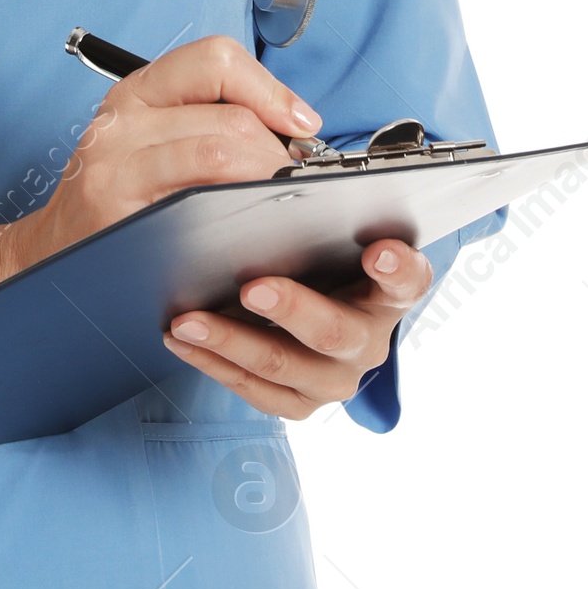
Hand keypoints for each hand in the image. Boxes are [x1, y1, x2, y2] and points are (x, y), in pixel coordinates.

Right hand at [12, 35, 322, 268]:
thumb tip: (291, 127)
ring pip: (220, 151)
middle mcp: (122, 119)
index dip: (270, 88)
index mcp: (136, 91)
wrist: (49, 255)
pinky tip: (245, 226)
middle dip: (279, 152)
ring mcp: (116, 163)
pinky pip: (198, 200)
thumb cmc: (113, 200)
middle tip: (294, 183)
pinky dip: (237, 211)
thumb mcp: (145, 140)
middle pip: (230, 115)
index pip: (215, 59)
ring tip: (274, 204)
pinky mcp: (117, 208)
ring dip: (265, 180)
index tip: (301, 122)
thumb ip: (203, 120)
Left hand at [161, 238, 433, 418]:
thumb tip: (272, 185)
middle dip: (291, 308)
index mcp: (388, 293)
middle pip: (335, 330)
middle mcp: (369, 341)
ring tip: (187, 320)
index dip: (396, 267)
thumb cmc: (321, 259)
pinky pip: (255, 391)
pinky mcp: (301, 403)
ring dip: (230, 342)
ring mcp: (335, 379)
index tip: (376, 251)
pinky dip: (213, 364)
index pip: (408, 279)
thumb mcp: (331, 236)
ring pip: (284, 366)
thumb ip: (319, 218)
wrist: (318, 306)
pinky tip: (179, 340)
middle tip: (250, 287)